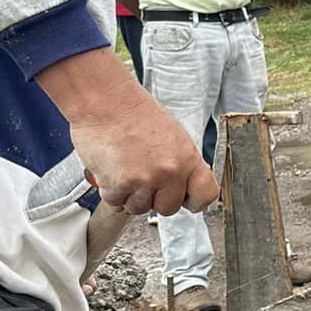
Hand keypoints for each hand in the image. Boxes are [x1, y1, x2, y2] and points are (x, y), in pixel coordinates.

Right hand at [37, 48, 216, 217]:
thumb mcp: (173, 137)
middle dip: (155, 198)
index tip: (187, 200)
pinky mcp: (118, 185)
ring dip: (131, 195)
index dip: (194, 200)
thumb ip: (181, 164)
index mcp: (188, 158)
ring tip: (126, 168)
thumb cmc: (135, 114)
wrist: (105, 102)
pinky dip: (111, 191)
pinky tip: (112, 170)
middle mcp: (169, 172)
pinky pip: (116, 202)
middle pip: (168, 208)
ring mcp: (143, 180)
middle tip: (144, 176)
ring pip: (140, 208)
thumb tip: (183, 187)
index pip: (205, 195)